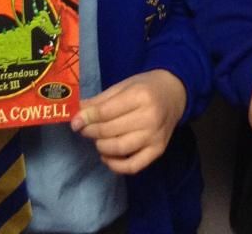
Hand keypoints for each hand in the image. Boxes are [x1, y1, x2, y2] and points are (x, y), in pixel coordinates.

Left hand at [71, 69, 186, 173]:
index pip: (106, 112)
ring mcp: (155, 136)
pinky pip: (133, 166)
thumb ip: (101, 100)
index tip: (74, 121)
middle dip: (91, 131)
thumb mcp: (124, 85)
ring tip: (97, 140)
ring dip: (101, 147)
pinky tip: (107, 156)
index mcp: (140, 96)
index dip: (86, 118)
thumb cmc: (147, 86)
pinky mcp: (158, 150)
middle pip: (110, 131)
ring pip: (119, 149)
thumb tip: (78, 114)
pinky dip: (116, 166)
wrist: (176, 93)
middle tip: (83, 129)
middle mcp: (149, 117)